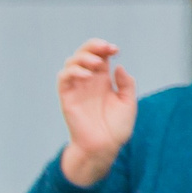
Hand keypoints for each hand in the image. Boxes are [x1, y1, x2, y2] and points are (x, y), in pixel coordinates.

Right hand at [58, 39, 136, 186]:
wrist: (104, 146)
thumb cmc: (117, 128)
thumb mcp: (128, 101)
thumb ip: (126, 83)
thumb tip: (117, 66)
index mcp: (103, 81)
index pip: (99, 56)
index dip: (104, 48)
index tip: (115, 49)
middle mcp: (88, 82)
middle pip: (83, 54)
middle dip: (93, 46)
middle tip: (105, 49)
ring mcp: (77, 89)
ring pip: (71, 63)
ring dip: (83, 58)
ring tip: (96, 65)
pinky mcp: (67, 98)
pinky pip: (63, 78)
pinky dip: (72, 71)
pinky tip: (86, 75)